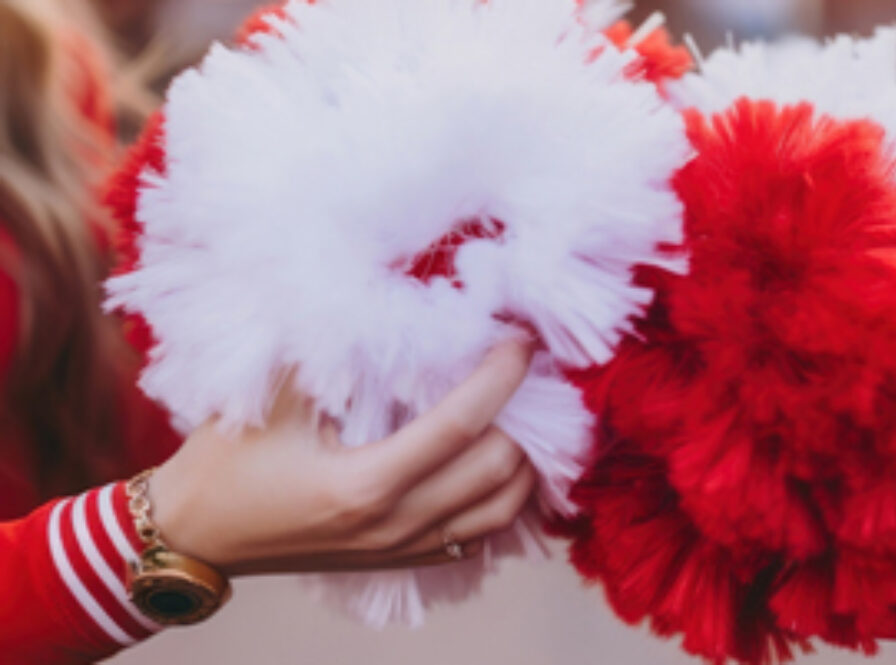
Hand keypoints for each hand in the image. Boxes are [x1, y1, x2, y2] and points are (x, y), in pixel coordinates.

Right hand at [147, 340, 537, 575]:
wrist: (196, 535)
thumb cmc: (226, 463)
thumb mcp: (271, 395)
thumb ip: (331, 347)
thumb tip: (385, 294)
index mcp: (365, 484)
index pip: (461, 426)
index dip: (501, 378)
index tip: (522, 341)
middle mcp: (395, 524)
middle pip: (497, 471)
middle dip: (525, 416)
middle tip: (530, 371)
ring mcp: (402, 549)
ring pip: (501, 512)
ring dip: (525, 463)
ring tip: (527, 413)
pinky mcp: (401, 560)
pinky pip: (478, 535)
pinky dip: (504, 499)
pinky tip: (500, 462)